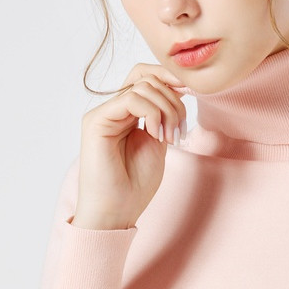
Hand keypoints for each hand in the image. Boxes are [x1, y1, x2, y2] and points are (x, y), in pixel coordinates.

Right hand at [72, 61, 187, 229]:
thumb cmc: (135, 185)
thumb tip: (180, 88)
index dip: (171, 79)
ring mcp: (103, 114)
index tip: (192, 93)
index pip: (147, 77)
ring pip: (142, 86)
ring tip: (168, 137)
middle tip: (179, 131)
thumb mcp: (159, 141)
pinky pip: (130, 98)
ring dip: (166, 109)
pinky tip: (155, 135)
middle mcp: (113, 110)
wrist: (116, 211)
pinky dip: (152, 113)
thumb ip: (164, 115)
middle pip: (147, 77)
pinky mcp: (96, 121)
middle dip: (174, 100)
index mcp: (127, 114)